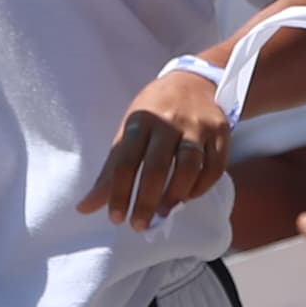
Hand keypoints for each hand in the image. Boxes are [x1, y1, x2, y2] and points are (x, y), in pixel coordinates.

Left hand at [76, 67, 234, 228]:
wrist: (194, 81)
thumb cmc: (155, 112)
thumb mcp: (128, 131)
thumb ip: (110, 172)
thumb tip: (84, 208)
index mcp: (140, 119)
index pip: (125, 161)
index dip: (119, 193)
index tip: (115, 217)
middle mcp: (169, 122)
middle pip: (157, 168)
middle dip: (145, 202)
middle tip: (138, 225)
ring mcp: (198, 127)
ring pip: (189, 167)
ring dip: (175, 196)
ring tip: (162, 213)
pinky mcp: (221, 133)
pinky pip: (214, 167)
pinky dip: (200, 188)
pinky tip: (186, 197)